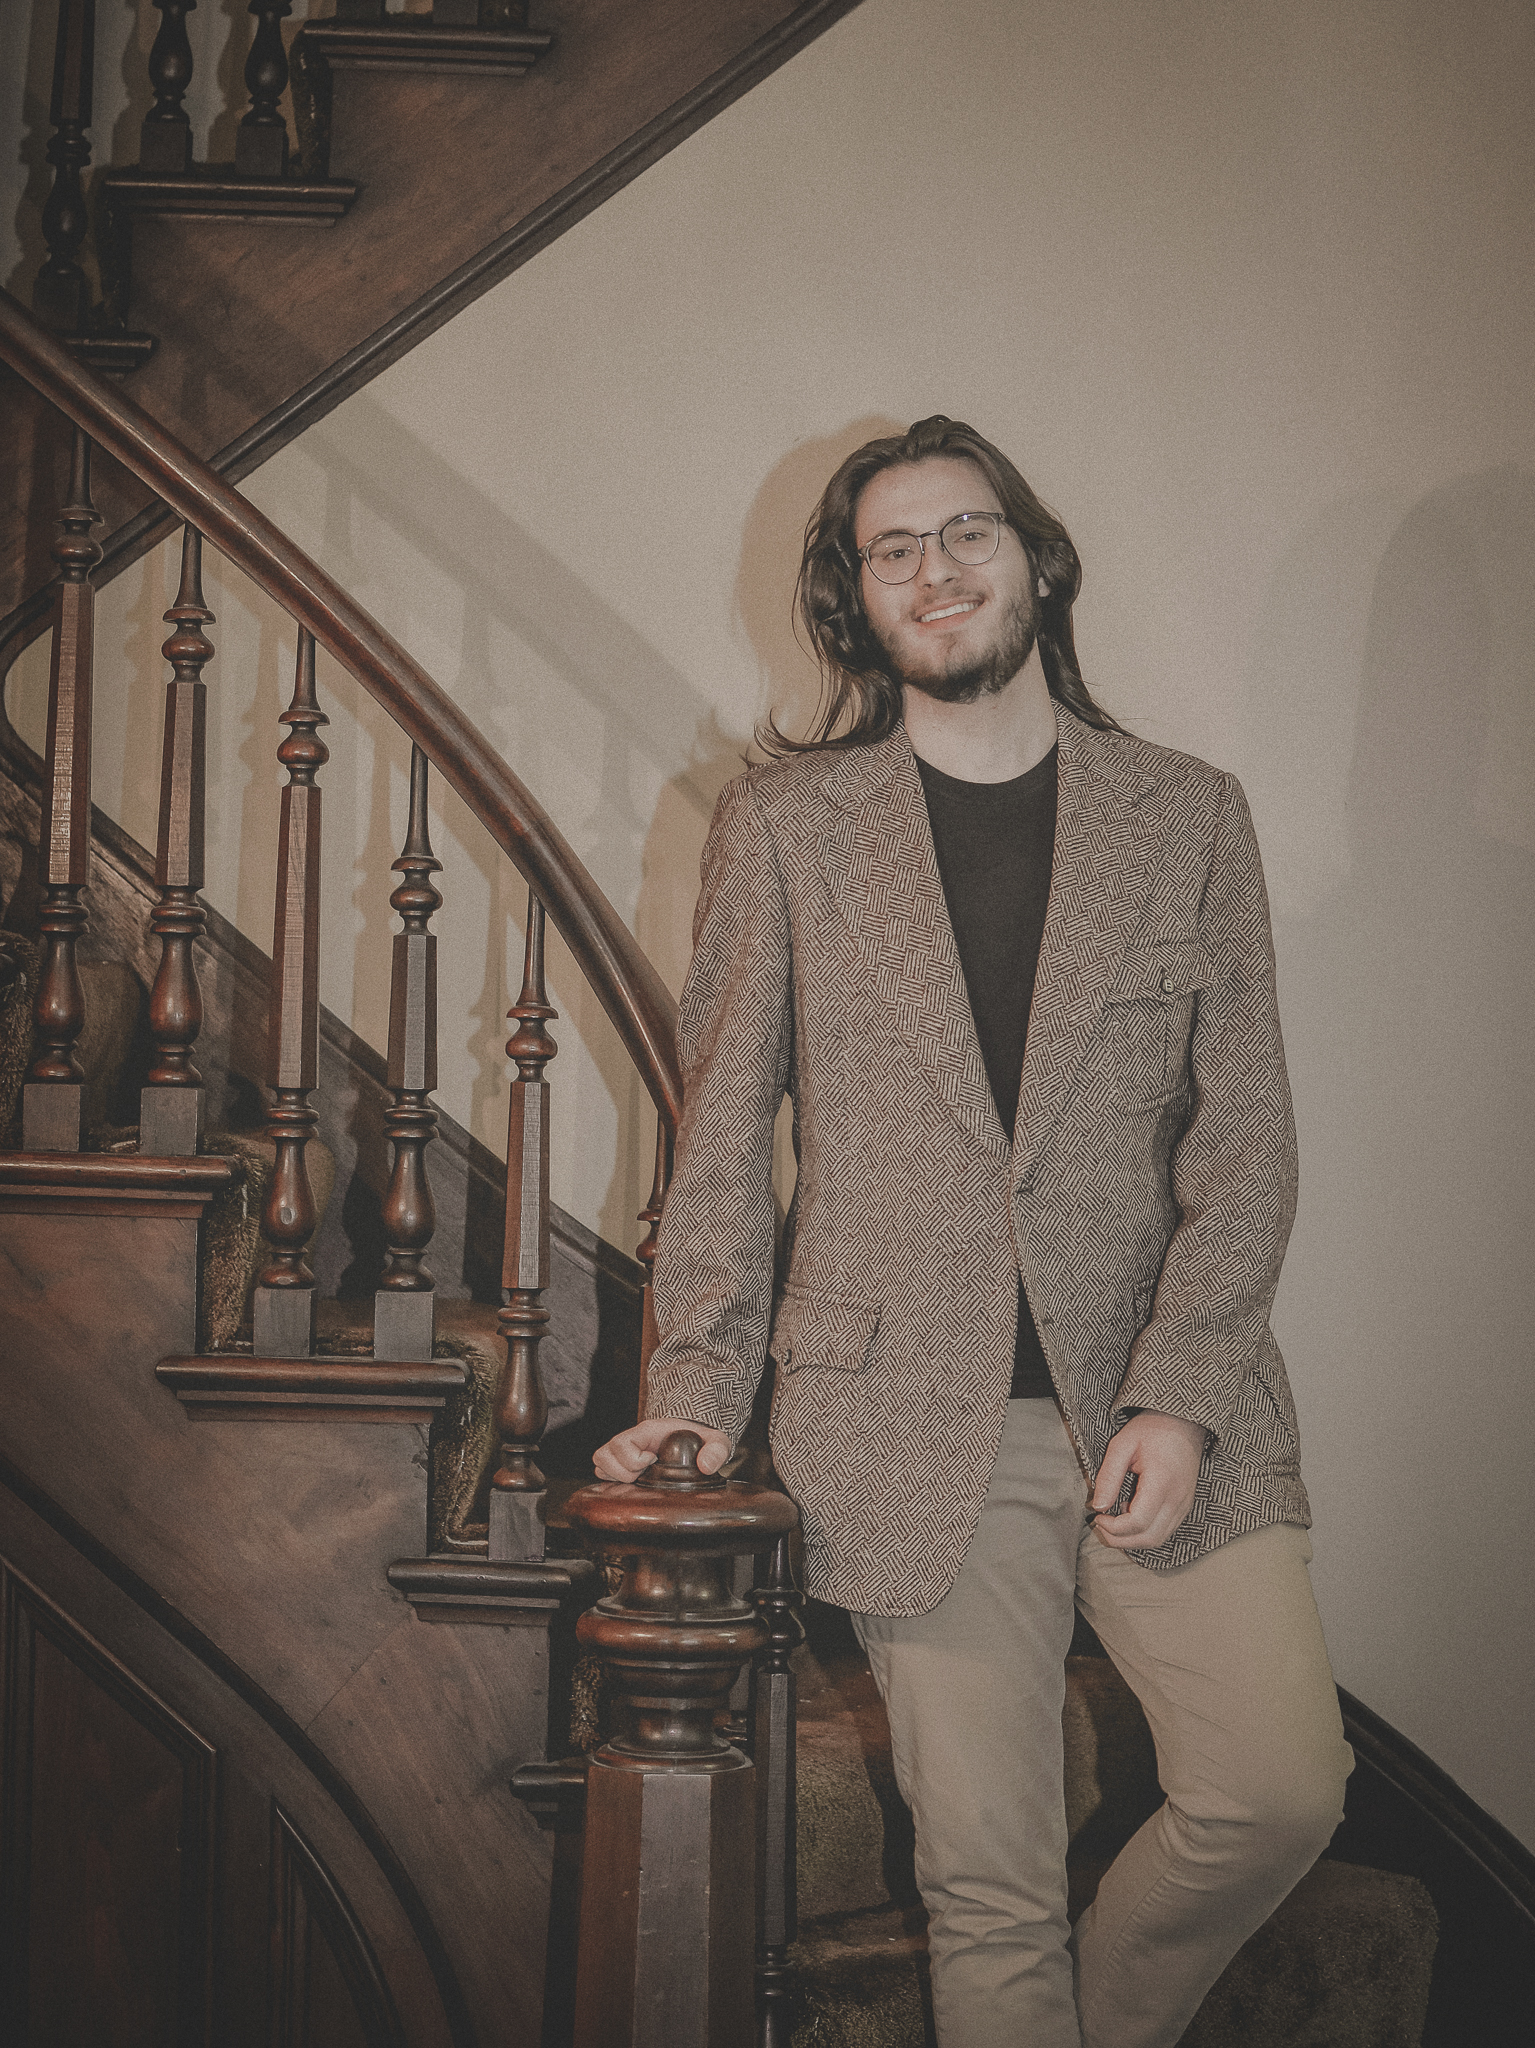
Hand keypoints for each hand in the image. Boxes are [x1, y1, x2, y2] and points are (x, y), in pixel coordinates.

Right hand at [592, 1416, 732, 1482]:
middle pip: (604, 1453)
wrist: (694, 1439)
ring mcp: (624, 1450)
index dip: (635, 1459)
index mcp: (648, 1431)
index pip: (623, 1442)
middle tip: (644, 1474)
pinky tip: (633, 1482)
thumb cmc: (701, 1439)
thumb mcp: (716, 1441)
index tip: (653, 1462)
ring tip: (638, 1478)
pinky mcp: (622, 1462)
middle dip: (623, 1471)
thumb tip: (705, 1466)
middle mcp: (632, 1438)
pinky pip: (601, 1470)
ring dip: (615, 1475)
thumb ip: (716, 1451)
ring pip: (600, 1461)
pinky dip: (612, 1479)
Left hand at [1088, 1411, 1206, 1549]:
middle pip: (1149, 1538)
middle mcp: (1178, 1499)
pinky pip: (1165, 1530)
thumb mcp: (1122, 1445)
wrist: (1184, 1422)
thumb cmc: (1151, 1429)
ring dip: (1132, 1539)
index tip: (1097, 1517)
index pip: (1138, 1522)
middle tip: (1101, 1525)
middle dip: (1120, 1540)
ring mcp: (1184, 1504)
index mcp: (1162, 1482)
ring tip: (1114, 1520)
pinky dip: (1145, 1531)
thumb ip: (1108, 1476)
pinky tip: (1131, 1513)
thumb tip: (1097, 1507)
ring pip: (1158, 1539)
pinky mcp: (1185, 1506)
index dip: (1114, 1527)